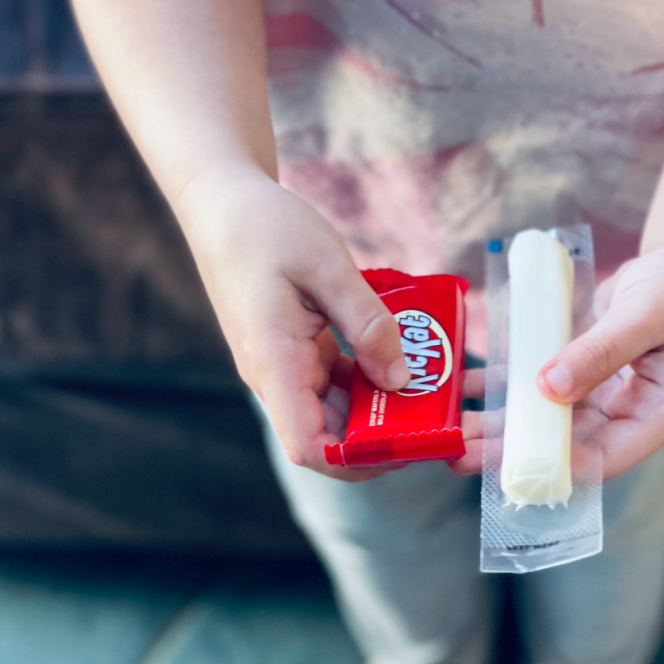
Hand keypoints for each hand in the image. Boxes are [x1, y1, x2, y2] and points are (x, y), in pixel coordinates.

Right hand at [175, 164, 410, 479]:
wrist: (222, 203)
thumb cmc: (265, 229)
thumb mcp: (327, 267)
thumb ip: (366, 323)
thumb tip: (400, 378)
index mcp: (275, 364)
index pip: (310, 448)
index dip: (357, 460)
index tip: (408, 442)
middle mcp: (277, 376)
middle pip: (331, 434)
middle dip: (386, 432)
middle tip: (441, 413)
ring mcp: (285, 364)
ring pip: (338, 406)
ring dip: (382, 402)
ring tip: (433, 385)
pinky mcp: (295, 348)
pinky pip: (336, 377)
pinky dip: (369, 372)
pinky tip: (404, 355)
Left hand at [454, 240, 663, 479]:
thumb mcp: (648, 313)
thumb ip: (600, 351)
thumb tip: (548, 389)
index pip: (610, 456)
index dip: (561, 465)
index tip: (511, 466)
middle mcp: (633, 409)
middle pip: (570, 443)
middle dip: (516, 450)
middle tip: (459, 454)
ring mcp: (609, 390)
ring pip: (551, 418)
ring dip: (504, 422)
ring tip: (454, 430)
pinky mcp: (589, 366)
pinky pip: (545, 381)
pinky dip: (510, 383)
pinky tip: (473, 385)